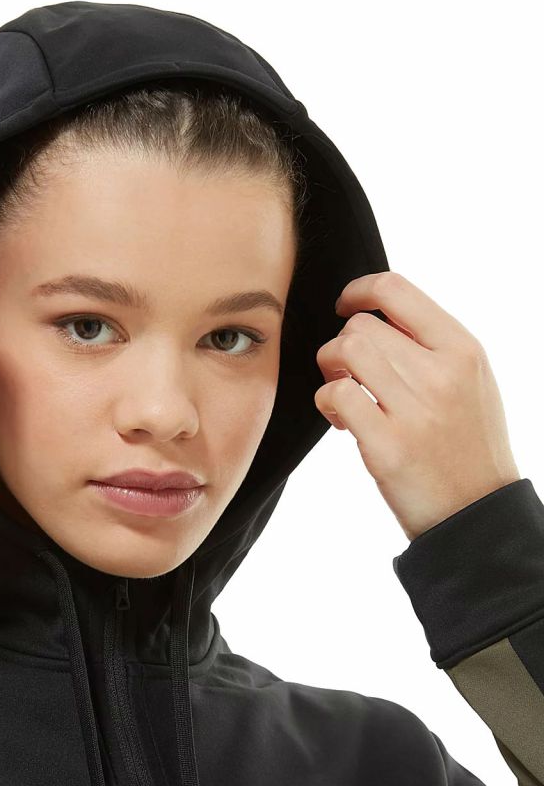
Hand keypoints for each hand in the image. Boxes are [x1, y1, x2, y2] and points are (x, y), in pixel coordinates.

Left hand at [314, 271, 520, 541]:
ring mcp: (415, 410)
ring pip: (344, 351)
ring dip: (330, 369)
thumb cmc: (467, 443)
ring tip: (344, 393)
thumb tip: (375, 312)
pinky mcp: (388, 445)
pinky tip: (341, 420)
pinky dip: (326, 402)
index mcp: (463, 350)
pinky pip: (336, 394)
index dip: (358, 290)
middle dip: (340, 344)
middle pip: (360, 325)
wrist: (476, 512)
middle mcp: (441, 373)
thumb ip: (430, 344)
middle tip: (346, 372)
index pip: (395, 289)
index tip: (345, 306)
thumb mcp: (469, 381)